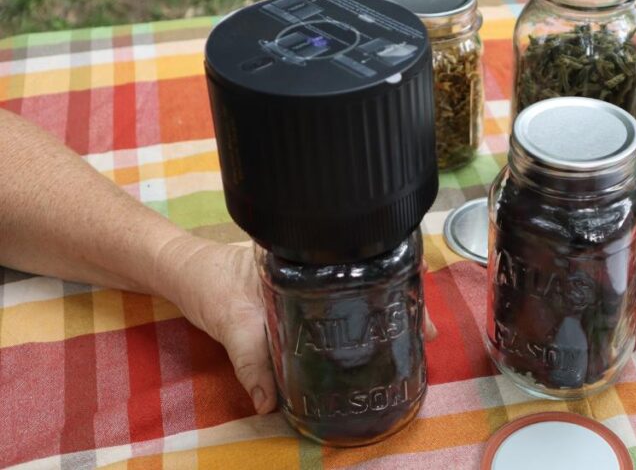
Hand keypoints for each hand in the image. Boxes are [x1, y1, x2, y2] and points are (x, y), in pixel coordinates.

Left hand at [153, 236, 437, 414]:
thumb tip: (270, 403)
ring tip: (404, 346)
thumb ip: (250, 362)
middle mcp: (317, 274)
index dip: (398, 284)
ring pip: (353, 304)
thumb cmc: (208, 280)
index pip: (367, 265)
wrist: (183, 276)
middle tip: (422, 335)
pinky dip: (348, 336)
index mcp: (311, 261)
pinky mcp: (297, 310)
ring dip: (377, 323)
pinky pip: (331, 322)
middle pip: (369, 287)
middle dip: (399, 309)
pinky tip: (360, 354)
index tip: (420, 307)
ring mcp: (309, 291)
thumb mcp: (232, 320)